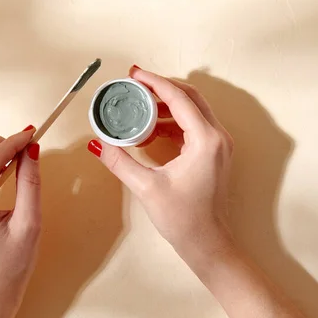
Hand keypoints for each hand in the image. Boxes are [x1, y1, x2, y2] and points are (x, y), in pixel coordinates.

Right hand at [88, 67, 234, 268]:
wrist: (208, 243)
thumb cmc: (184, 219)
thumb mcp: (147, 188)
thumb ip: (121, 162)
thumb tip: (98, 144)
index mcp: (206, 140)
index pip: (180, 98)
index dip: (154, 82)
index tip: (134, 74)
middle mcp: (217, 137)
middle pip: (190, 97)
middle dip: (161, 87)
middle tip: (135, 83)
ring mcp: (218, 145)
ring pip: (193, 110)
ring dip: (166, 105)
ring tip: (139, 106)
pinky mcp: (214, 154)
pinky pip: (193, 126)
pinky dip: (172, 121)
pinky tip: (151, 130)